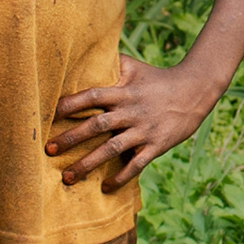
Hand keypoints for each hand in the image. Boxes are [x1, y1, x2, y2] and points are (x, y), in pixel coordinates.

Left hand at [46, 56, 223, 191]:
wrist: (194, 91)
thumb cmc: (158, 79)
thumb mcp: (135, 68)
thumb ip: (111, 65)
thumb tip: (83, 56)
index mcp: (123, 92)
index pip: (93, 96)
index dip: (71, 104)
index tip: (50, 115)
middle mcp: (131, 111)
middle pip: (97, 126)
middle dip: (71, 138)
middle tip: (49, 150)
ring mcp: (144, 130)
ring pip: (112, 149)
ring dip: (88, 164)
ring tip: (67, 177)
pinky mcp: (156, 145)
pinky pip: (136, 164)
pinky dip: (121, 177)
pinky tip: (106, 188)